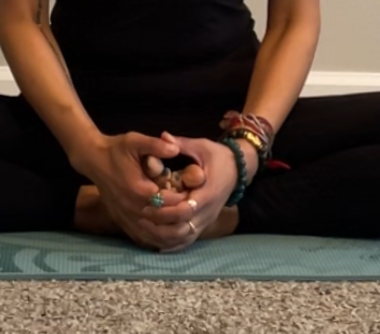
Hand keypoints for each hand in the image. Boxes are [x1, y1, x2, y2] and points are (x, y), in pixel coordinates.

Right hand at [70, 131, 198, 250]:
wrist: (93, 160)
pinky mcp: (121, 221)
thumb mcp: (135, 141)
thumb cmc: (116, 150)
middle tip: (194, 213)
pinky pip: (140, 237)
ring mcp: (125, 216)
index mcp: (138, 189)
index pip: (166, 201)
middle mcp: (131, 206)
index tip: (193, 194)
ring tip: (186, 230)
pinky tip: (167, 238)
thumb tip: (175, 147)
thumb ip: (156, 145)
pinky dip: (154, 240)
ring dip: (169, 234)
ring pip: (150, 234)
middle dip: (179, 218)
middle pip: (161, 220)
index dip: (182, 199)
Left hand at [140, 133, 258, 252]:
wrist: (238, 168)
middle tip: (141, 213)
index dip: (165, 208)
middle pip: (181, 229)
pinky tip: (154, 240)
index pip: (185, 210)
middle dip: (159, 224)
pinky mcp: (203, 225)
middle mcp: (208, 212)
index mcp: (208, 193)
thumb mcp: (201, 147)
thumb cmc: (218, 156)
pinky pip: (186, 241)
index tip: (149, 199)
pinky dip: (170, 244)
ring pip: (182, 239)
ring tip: (143, 226)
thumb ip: (181, 144)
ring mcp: (206, 221)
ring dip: (162, 236)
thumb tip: (163, 136)